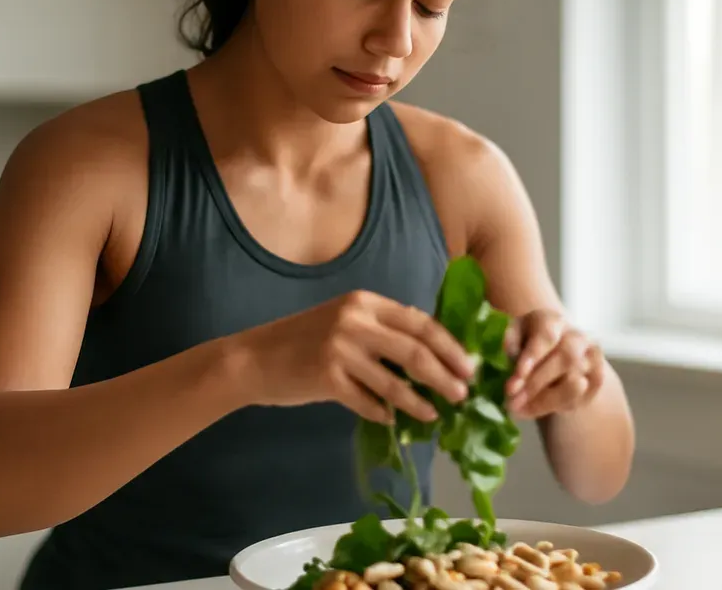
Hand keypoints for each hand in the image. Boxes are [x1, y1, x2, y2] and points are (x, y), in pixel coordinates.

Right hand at [237, 290, 478, 423]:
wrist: (253, 359)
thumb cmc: (302, 340)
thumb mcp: (344, 320)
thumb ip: (381, 329)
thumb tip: (430, 353)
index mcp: (364, 301)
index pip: (420, 322)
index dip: (450, 346)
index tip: (468, 366)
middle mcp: (355, 320)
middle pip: (415, 350)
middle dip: (445, 374)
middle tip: (463, 393)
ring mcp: (340, 349)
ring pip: (395, 382)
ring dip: (420, 401)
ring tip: (436, 413)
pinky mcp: (327, 378)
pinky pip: (368, 402)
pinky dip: (384, 413)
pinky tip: (394, 421)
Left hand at [503, 310, 604, 419]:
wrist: (551, 358)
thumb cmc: (526, 346)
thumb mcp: (512, 339)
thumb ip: (510, 342)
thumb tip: (510, 351)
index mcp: (553, 321)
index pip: (547, 335)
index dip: (532, 357)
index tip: (516, 379)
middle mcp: (577, 337)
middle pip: (565, 359)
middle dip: (536, 384)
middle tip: (512, 402)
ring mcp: (591, 358)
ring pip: (574, 383)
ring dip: (545, 400)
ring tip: (519, 409)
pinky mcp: (597, 379)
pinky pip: (581, 397)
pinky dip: (557, 406)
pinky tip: (537, 408)